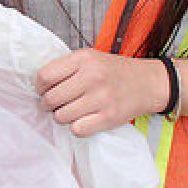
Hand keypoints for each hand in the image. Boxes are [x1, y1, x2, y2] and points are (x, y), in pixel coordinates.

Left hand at [36, 49, 170, 137]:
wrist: (148, 82)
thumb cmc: (114, 71)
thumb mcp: (91, 58)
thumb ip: (66, 67)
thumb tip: (39, 85)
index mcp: (84, 59)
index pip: (45, 76)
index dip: (39, 87)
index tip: (43, 90)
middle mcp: (92, 77)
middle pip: (51, 98)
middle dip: (47, 105)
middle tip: (54, 105)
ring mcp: (101, 98)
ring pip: (62, 116)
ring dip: (62, 117)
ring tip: (71, 111)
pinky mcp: (109, 117)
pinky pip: (77, 129)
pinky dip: (77, 127)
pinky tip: (83, 119)